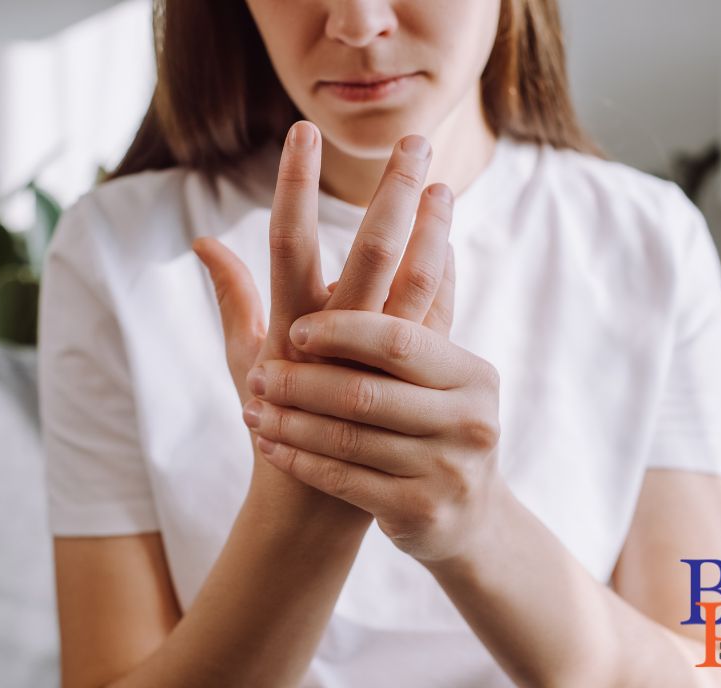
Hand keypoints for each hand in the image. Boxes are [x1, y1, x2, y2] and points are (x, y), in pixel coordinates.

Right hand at [192, 120, 455, 513]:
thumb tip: (204, 239)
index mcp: (287, 326)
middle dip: (393, 193)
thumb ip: (230, 294)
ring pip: (416, 283)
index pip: (288, 241)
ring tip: (444, 181)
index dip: (294, 185)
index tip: (303, 131)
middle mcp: (335, 339)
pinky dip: (441, 278)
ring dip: (433, 229)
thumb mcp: (242, 357)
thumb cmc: (272, 422)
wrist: (314, 499)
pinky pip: (432, 321)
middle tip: (413, 140)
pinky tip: (448, 240)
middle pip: (370, 251)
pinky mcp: (410, 382)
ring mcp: (378, 362)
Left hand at [243, 308, 503, 564]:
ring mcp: (447, 470)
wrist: (467, 516)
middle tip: (258, 373)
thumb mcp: (438, 368)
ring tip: (252, 406)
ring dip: (291, 422)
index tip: (296, 328)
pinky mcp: (420, 512)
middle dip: (304, 382)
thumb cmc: (437, 423)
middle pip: (366, 393)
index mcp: (468, 373)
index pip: (399, 341)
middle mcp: (467, 420)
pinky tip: (270, 446)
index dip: (345, 332)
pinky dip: (301, 460)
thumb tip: (436, 192)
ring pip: (348, 439)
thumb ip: (427, 292)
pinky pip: (344, 481)